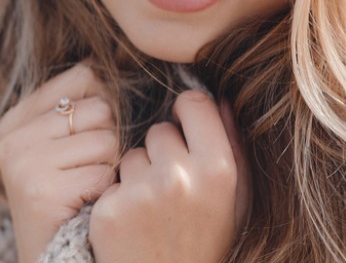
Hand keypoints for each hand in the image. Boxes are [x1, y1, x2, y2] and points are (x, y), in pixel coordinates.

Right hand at [0, 63, 118, 262]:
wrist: (53, 256)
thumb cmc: (71, 196)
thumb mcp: (66, 144)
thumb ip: (84, 103)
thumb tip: (122, 57)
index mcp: (18, 117)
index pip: (85, 76)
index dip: (107, 104)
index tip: (97, 135)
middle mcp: (14, 135)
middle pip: (101, 107)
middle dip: (111, 141)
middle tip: (89, 171)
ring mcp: (24, 161)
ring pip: (107, 139)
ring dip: (112, 167)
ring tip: (88, 188)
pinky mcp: (41, 189)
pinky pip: (105, 172)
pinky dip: (107, 191)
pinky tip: (88, 204)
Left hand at [88, 89, 250, 262]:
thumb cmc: (206, 244)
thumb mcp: (236, 202)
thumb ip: (234, 147)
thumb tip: (223, 100)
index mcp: (218, 170)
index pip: (194, 103)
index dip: (187, 114)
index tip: (185, 130)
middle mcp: (179, 177)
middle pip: (159, 130)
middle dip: (162, 152)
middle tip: (172, 190)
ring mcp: (140, 193)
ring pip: (131, 155)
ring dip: (138, 175)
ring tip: (154, 210)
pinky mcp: (109, 210)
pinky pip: (110, 182)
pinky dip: (118, 199)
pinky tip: (133, 224)